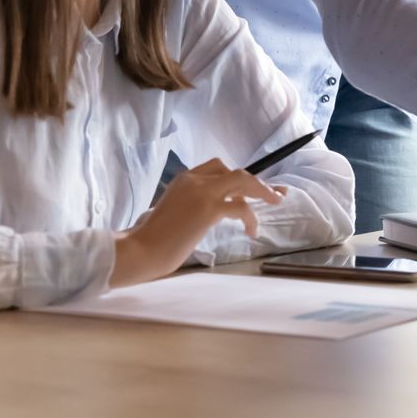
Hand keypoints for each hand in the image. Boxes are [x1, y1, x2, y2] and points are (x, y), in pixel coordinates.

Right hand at [111, 158, 280, 286]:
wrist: (140, 250)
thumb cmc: (151, 238)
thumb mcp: (173, 212)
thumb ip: (191, 205)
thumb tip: (210, 213)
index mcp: (183, 179)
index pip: (216, 168)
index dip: (237, 177)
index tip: (252, 188)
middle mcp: (193, 179)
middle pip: (234, 172)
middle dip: (257, 182)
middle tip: (276, 194)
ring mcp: (202, 192)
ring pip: (242, 181)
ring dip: (262, 193)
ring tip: (275, 204)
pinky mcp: (209, 209)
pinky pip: (241, 208)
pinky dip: (251, 218)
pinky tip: (252, 231)